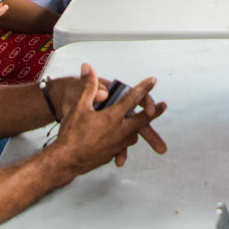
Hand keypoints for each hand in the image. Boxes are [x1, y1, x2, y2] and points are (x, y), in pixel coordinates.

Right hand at [47, 64, 167, 169]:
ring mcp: (116, 145)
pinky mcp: (110, 154)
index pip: (132, 98)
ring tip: (141, 125)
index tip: (153, 81)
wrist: (65, 161)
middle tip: (164, 106)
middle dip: (154, 112)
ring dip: (137, 129)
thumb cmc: (71, 133)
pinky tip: (120, 142)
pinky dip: (123, 143)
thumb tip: (87, 67)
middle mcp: (119, 131)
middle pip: (142, 120)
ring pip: (133, 135)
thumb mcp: (78, 106)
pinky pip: (121, 147)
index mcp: (113, 117)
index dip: (143, 88)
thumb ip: (87, 86)